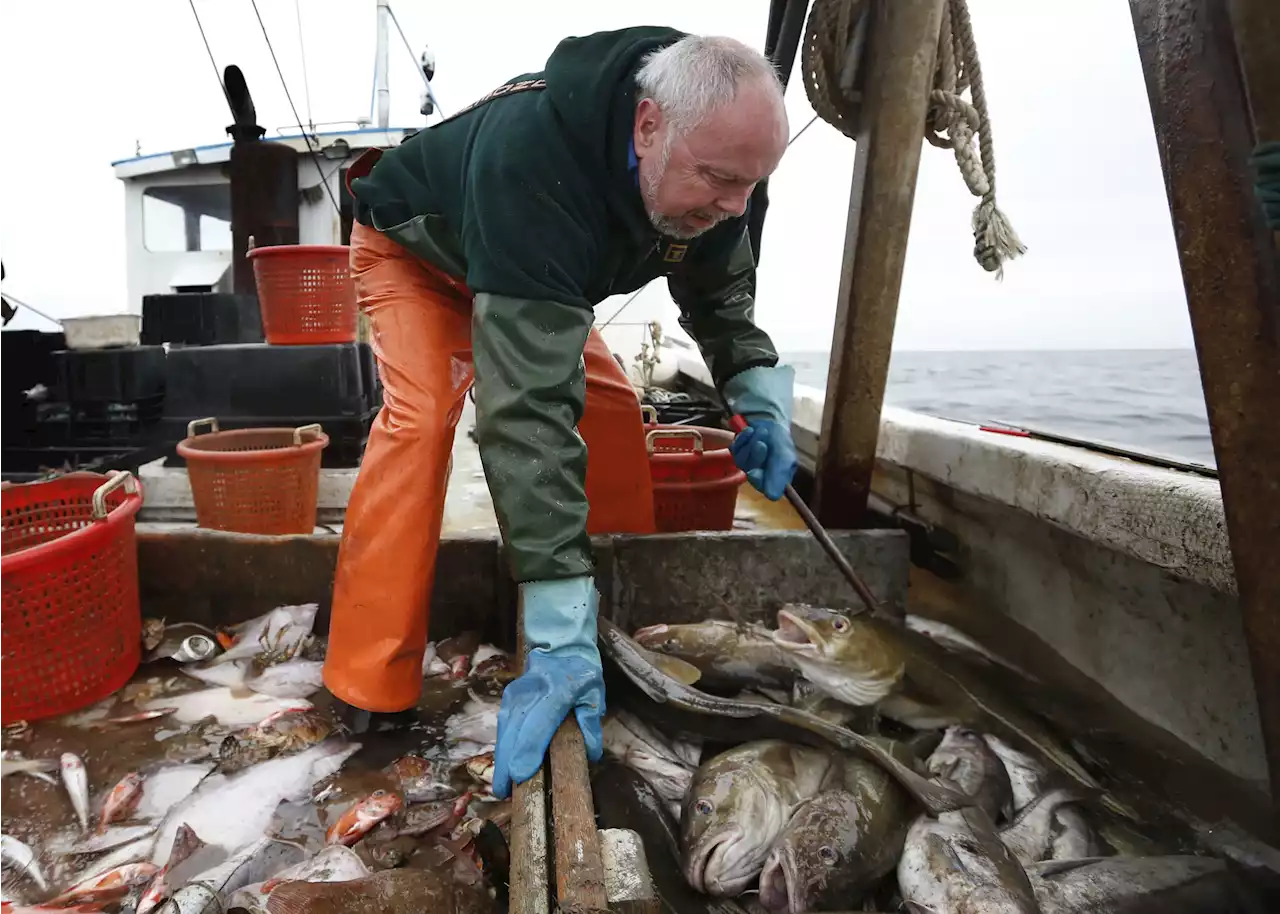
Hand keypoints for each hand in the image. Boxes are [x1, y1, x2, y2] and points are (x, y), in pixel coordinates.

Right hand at [490, 575, 604, 798]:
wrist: (560, 647)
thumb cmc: (581, 674)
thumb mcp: (594, 694)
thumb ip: (591, 721)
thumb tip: (590, 754)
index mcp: (556, 691)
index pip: (540, 723)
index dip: (529, 750)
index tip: (521, 775)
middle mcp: (531, 692)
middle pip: (516, 730)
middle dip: (508, 761)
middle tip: (504, 792)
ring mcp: (516, 694)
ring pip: (505, 729)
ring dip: (502, 757)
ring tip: (500, 786)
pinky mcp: (508, 698)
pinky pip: (503, 726)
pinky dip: (502, 747)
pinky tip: (502, 766)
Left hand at [731, 419, 797, 500]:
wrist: (769, 421)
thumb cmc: (781, 441)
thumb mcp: (786, 457)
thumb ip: (779, 475)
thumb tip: (773, 497)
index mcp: (771, 479)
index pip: (762, 487)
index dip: (758, 479)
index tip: (755, 471)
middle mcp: (757, 474)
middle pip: (750, 473)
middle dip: (756, 456)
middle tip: (761, 443)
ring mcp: (745, 463)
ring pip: (742, 460)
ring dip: (751, 443)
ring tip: (761, 431)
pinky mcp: (736, 452)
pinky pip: (735, 448)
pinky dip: (743, 438)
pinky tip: (750, 431)